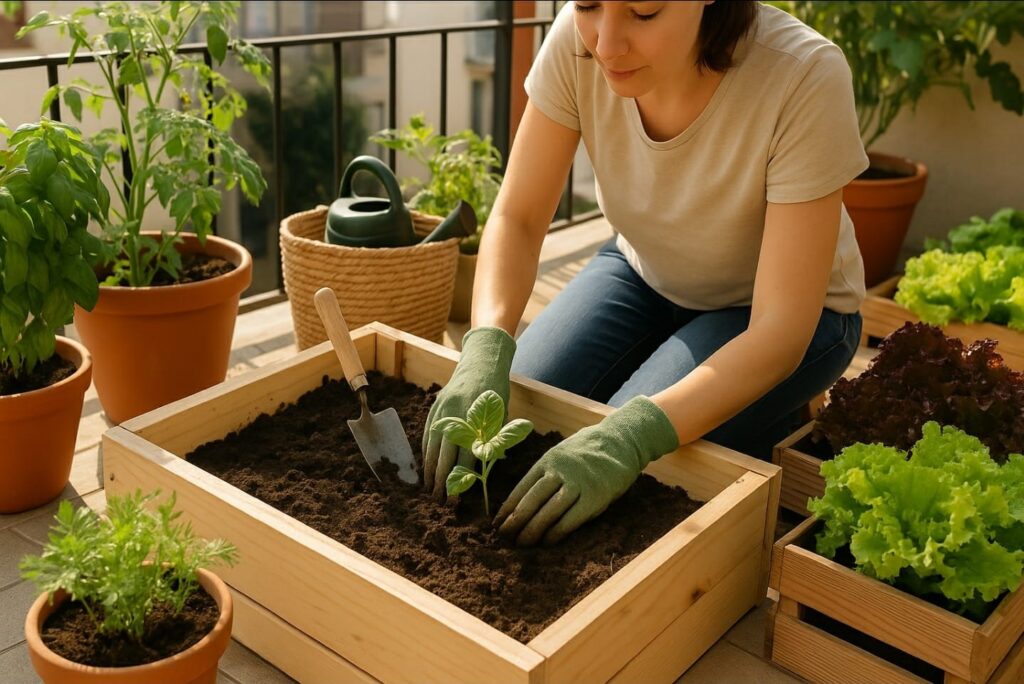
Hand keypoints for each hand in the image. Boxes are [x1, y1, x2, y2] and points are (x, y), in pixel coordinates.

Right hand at [423, 327, 515, 497]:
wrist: (481, 362)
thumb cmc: (496, 392)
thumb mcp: (501, 415)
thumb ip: (495, 439)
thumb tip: (488, 467)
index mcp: (476, 420)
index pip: (467, 457)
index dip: (463, 480)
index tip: (459, 498)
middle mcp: (456, 417)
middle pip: (446, 456)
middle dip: (443, 481)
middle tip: (441, 501)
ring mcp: (442, 412)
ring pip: (432, 447)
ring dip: (430, 471)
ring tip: (429, 490)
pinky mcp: (434, 408)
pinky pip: (427, 435)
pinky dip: (425, 453)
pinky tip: (425, 468)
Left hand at [494, 396, 678, 545]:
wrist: (621, 441)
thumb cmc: (587, 452)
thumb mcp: (560, 453)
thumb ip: (545, 473)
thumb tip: (523, 500)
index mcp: (547, 460)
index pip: (521, 487)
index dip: (507, 508)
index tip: (497, 523)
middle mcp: (559, 471)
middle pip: (531, 501)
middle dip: (515, 521)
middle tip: (504, 537)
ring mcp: (577, 484)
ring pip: (548, 512)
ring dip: (532, 530)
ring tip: (522, 544)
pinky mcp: (595, 497)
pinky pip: (570, 519)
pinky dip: (556, 533)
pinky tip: (547, 542)